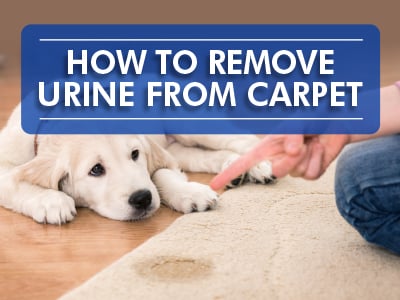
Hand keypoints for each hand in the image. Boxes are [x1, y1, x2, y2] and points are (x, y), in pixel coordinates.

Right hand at [210, 134, 349, 189]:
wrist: (336, 122)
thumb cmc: (312, 116)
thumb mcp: (297, 120)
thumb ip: (291, 133)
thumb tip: (290, 152)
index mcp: (267, 146)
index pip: (243, 163)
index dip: (228, 174)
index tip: (214, 186)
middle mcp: (278, 158)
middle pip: (277, 173)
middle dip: (290, 160)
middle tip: (301, 144)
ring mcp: (294, 167)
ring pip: (297, 174)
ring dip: (308, 156)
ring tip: (312, 141)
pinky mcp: (310, 172)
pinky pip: (312, 175)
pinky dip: (319, 161)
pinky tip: (320, 149)